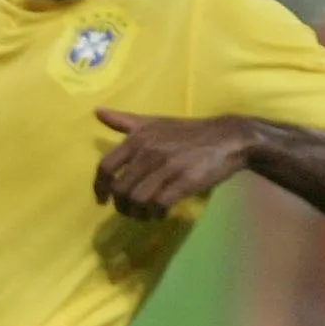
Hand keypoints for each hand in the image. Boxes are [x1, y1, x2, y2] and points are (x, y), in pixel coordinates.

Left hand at [94, 110, 262, 218]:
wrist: (227, 137)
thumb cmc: (187, 132)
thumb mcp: (154, 122)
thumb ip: (124, 121)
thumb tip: (97, 111)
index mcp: (138, 138)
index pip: (106, 167)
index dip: (99, 187)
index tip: (102, 200)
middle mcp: (149, 151)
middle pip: (121, 189)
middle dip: (122, 205)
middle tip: (131, 210)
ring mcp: (167, 167)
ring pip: (137, 200)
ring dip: (138, 213)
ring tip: (146, 214)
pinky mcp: (184, 181)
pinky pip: (159, 205)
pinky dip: (156, 214)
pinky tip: (161, 213)